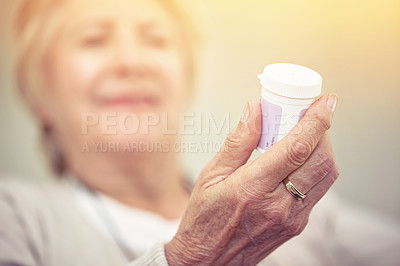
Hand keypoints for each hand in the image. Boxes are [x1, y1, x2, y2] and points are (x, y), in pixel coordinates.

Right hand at [165, 94, 338, 264]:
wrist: (208, 260)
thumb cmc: (204, 218)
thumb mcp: (211, 174)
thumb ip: (238, 141)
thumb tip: (255, 109)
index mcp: (253, 188)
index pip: (297, 148)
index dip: (317, 120)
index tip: (326, 101)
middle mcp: (279, 205)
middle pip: (320, 159)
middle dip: (323, 130)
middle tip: (310, 114)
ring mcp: (292, 218)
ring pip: (326, 175)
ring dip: (323, 148)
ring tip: (305, 133)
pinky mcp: (297, 225)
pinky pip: (318, 190)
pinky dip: (315, 167)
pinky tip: (298, 159)